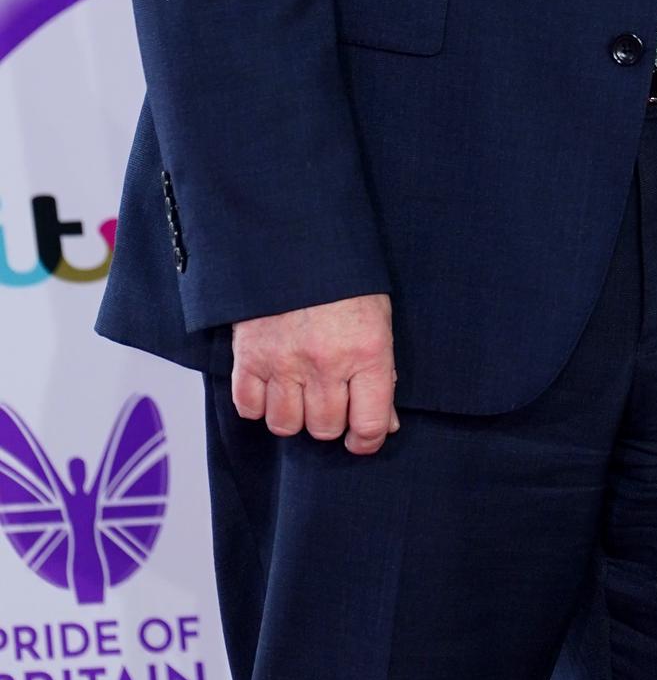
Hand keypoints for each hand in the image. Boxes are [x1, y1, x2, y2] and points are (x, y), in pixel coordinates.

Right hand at [231, 293, 398, 454]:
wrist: (297, 241)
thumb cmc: (346, 281)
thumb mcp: (378, 320)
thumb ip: (381, 374)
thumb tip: (384, 425)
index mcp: (367, 351)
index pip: (369, 424)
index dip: (367, 439)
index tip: (362, 436)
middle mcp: (325, 362)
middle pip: (325, 428)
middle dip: (332, 421)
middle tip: (331, 399)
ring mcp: (284, 361)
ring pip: (286, 425)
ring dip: (295, 415)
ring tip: (301, 393)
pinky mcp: (249, 356)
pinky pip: (249, 407)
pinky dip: (259, 404)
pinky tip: (272, 385)